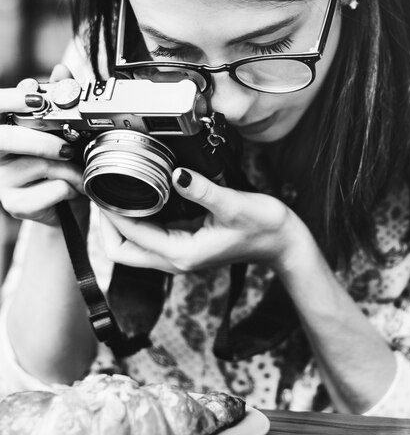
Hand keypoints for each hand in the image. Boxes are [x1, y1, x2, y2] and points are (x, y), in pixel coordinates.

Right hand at [0, 66, 86, 225]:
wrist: (67, 205)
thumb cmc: (62, 165)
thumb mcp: (64, 132)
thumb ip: (59, 101)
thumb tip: (61, 70)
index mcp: (6, 130)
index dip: (11, 100)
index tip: (35, 98)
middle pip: (6, 138)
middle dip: (42, 141)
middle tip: (68, 149)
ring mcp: (2, 180)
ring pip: (39, 165)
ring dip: (70, 170)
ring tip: (78, 174)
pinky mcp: (15, 204)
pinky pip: (52, 189)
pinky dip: (71, 189)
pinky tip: (71, 191)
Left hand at [99, 167, 304, 273]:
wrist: (283, 242)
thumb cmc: (264, 227)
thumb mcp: (234, 205)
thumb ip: (202, 190)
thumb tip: (175, 174)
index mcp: (183, 253)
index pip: (131, 237)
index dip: (112, 215)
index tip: (101, 190)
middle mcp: (177, 259)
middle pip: (123, 251)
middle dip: (107, 226)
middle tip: (102, 194)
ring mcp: (181, 255)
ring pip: (134, 247)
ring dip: (120, 224)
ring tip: (115, 193)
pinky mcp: (186, 246)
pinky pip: (151, 238)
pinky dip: (139, 222)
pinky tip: (142, 198)